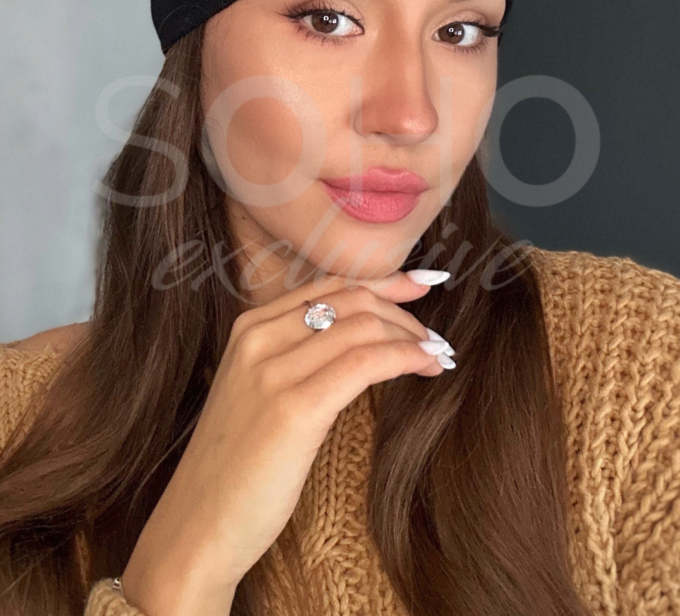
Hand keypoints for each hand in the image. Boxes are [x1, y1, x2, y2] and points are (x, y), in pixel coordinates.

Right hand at [120, 269, 451, 615]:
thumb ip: (297, 356)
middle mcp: (258, 338)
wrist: (197, 526)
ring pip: (363, 326)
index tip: (421, 284)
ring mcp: (273, 371)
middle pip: (351, 299)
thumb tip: (362, 337)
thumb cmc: (236, 466)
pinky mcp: (294, 408)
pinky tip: (427, 366)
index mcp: (250, 328)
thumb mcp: (259, 392)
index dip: (382, 281)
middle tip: (434, 339)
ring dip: (412, 336)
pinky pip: (365, 362)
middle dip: (403, 312)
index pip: (330, 285)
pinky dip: (405, 357)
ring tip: (438, 358)